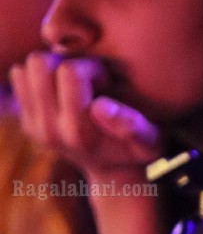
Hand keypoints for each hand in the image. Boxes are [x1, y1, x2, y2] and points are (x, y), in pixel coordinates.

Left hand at [10, 53, 161, 185]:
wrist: (113, 171)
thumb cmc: (137, 149)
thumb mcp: (151, 141)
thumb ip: (134, 126)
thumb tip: (99, 106)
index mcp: (78, 133)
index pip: (69, 72)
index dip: (91, 67)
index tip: (106, 81)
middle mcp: (49, 131)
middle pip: (39, 64)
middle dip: (65, 62)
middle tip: (87, 79)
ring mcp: (33, 127)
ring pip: (26, 69)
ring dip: (51, 68)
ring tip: (74, 84)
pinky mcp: (26, 121)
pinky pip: (19, 78)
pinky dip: (40, 76)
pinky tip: (62, 90)